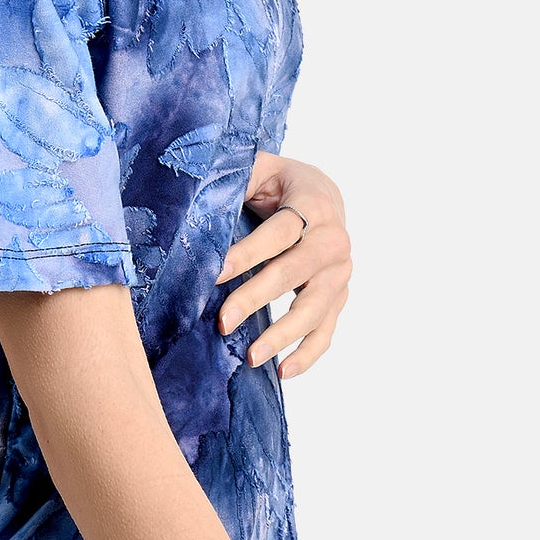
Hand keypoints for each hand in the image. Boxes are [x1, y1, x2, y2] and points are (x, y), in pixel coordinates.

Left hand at [214, 150, 351, 377]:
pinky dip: (308, 354)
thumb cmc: (282, 182)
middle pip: (293, 274)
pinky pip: (326, 330)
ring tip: (251, 357)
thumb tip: (199, 193)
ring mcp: (340, 272)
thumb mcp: (261, 167)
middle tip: (223, 321)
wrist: (324, 193)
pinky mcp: (339, 296)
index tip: (215, 273)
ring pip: (313, 309)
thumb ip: (238, 175)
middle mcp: (333, 240)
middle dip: (255, 298)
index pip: (278, 234)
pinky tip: (283, 371)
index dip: (247, 253)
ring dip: (282, 335)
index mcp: (314, 205)